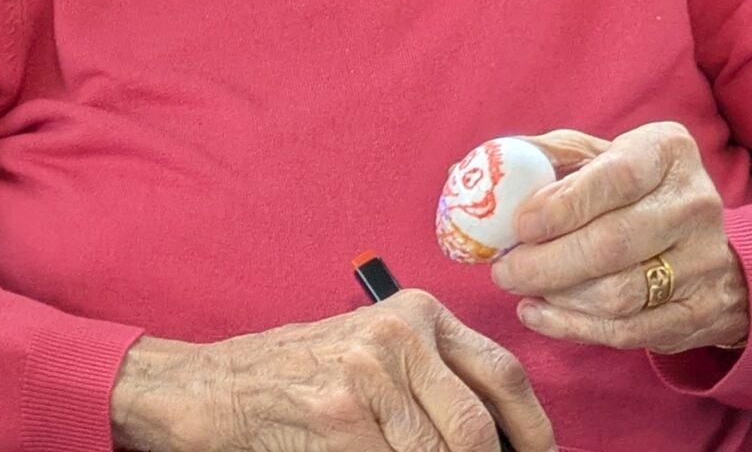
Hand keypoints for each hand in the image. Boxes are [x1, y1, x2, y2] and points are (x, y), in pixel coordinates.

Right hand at [109, 289, 554, 451]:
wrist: (217, 387)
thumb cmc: (304, 376)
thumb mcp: (377, 356)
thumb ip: (438, 383)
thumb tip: (504, 438)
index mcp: (418, 313)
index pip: (504, 375)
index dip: (534, 432)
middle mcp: (399, 333)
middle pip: (479, 427)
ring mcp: (367, 372)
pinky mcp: (339, 414)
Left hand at [490, 124, 749, 354]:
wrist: (704, 248)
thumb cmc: (630, 193)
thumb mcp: (596, 158)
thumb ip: (539, 159)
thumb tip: (462, 170)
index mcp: (667, 152)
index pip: (616, 176)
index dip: (563, 204)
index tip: (519, 225)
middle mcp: (694, 204)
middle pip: (612, 243)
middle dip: (545, 262)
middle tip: (502, 269)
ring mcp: (704, 262)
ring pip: (619, 294)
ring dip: (558, 296)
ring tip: (521, 287)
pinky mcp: (700, 313)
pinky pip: (629, 332)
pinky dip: (574, 328)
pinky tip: (539, 314)